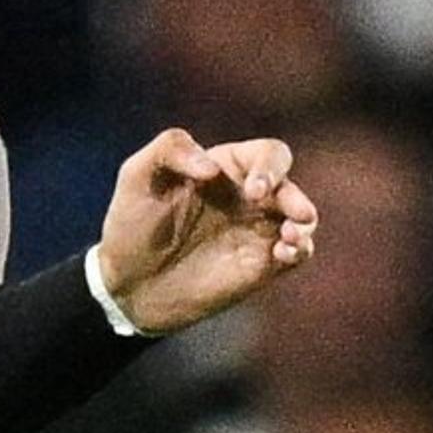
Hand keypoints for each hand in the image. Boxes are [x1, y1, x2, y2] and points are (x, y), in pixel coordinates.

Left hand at [94, 130, 317, 333]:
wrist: (127, 283)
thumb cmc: (131, 223)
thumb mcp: (137, 176)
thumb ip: (170, 149)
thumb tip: (214, 168)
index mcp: (226, 168)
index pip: (268, 154)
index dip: (270, 167)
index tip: (253, 191)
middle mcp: (248, 197)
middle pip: (290, 186)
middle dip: (294, 196)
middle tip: (290, 211)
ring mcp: (257, 230)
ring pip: (303, 219)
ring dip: (304, 223)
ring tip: (290, 236)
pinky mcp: (261, 265)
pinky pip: (298, 252)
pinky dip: (301, 249)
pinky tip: (284, 253)